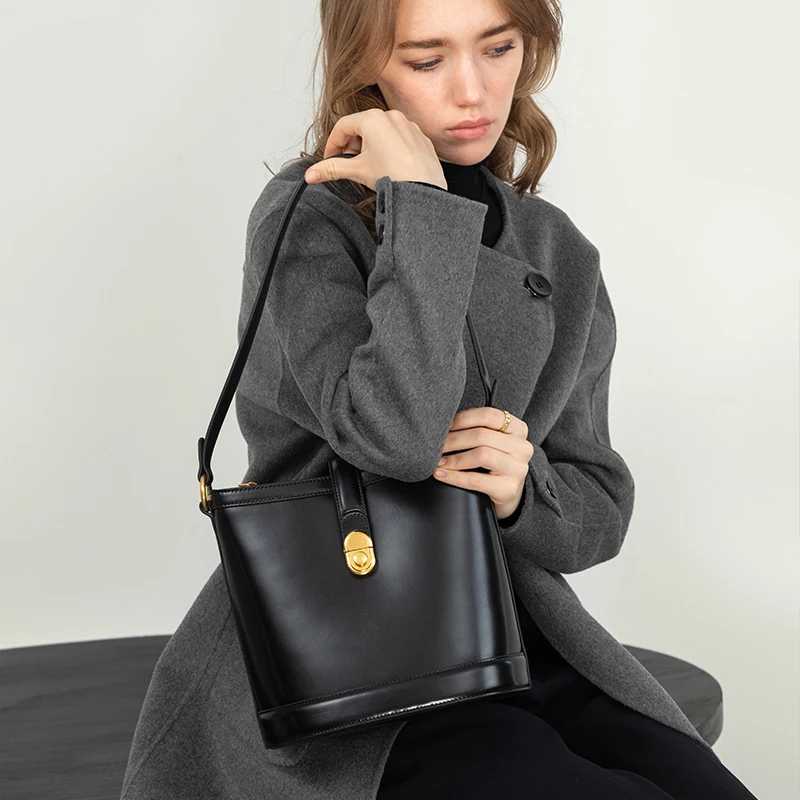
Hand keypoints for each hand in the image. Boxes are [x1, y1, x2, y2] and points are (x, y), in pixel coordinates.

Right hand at [303, 108, 447, 190]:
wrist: (424, 189)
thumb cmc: (395, 176)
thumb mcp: (357, 171)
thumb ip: (332, 169)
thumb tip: (311, 174)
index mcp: (372, 118)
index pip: (342, 126)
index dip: (332, 144)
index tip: (329, 158)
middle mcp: (392, 116)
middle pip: (361, 127)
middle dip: (351, 145)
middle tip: (349, 164)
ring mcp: (408, 125)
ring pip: (381, 132)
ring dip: (370, 147)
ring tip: (369, 166)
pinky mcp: (420, 137)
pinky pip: (398, 138)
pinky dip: (389, 149)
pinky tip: (388, 166)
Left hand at [432, 407, 534, 521]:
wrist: (507, 493)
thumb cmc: (494, 463)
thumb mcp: (493, 442)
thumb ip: (478, 429)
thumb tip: (445, 425)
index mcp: (518, 429)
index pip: (489, 416)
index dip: (464, 419)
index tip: (446, 426)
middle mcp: (522, 447)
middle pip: (482, 436)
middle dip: (454, 440)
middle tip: (437, 445)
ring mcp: (518, 469)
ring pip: (481, 455)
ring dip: (454, 458)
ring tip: (438, 461)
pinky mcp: (508, 489)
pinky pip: (476, 480)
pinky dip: (454, 477)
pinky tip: (441, 474)